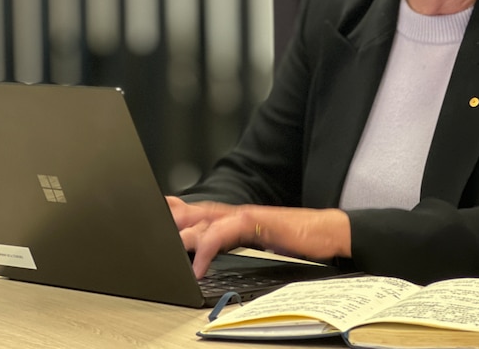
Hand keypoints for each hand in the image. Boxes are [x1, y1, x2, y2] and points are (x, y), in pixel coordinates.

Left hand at [166, 196, 350, 278]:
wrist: (329, 232)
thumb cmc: (299, 239)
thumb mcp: (262, 243)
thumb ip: (238, 244)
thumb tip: (215, 255)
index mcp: (239, 217)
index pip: (203, 211)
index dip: (179, 211)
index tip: (158, 212)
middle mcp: (239, 213)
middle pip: (198, 211)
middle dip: (173, 217)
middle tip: (149, 222)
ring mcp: (247, 216)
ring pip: (206, 222)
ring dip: (184, 235)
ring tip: (167, 249)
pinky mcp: (256, 223)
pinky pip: (223, 235)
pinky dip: (207, 250)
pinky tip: (198, 267)